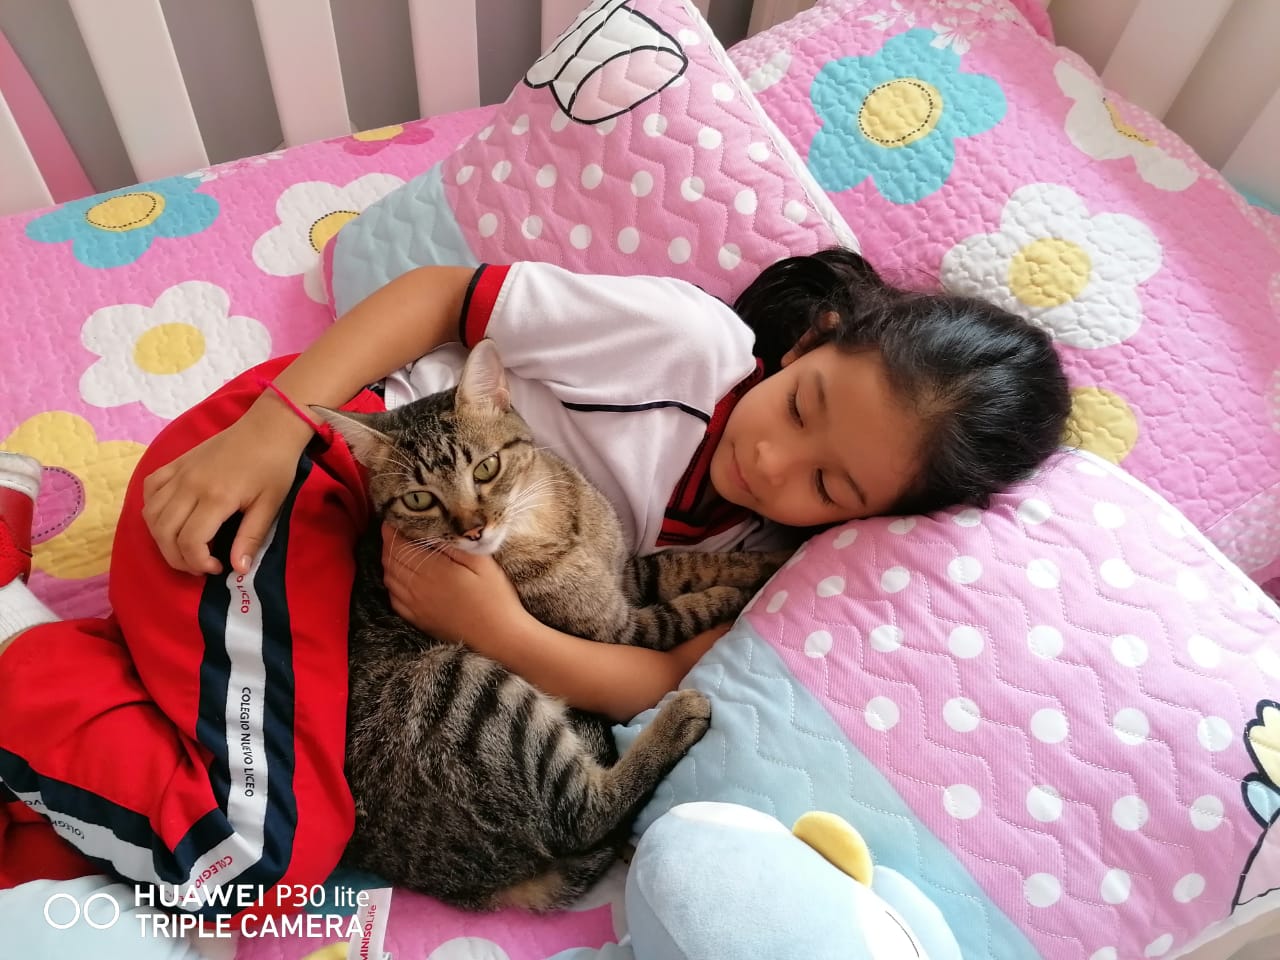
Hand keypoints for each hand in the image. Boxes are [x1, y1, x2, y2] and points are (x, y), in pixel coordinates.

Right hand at [142, 404, 310, 575]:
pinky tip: (170, 518)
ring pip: (151, 514)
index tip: (218, 568)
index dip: (198, 563)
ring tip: (185, 547)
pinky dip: (153, 509)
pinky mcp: (176, 462)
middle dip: (178, 558)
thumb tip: (239, 570)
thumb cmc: (275, 466)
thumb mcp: (271, 505)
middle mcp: (190, 485)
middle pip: (164, 532)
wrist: (268, 427)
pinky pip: (150, 489)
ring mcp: (179, 472)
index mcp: (216, 497)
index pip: (189, 542)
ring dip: (162, 539)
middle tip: (200, 565)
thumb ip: (251, 538)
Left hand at [381, 524, 527, 647]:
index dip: (392, 530)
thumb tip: (435, 529)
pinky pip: (393, 598)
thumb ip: (456, 544)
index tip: (395, 518)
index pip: (399, 546)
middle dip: (388, 542)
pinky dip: (392, 583)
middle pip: (390, 560)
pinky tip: (401, 578)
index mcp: (433, 571)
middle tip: (395, 530)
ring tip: (397, 550)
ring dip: (388, 562)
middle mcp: (418, 588)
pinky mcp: (417, 619)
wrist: (498, 637)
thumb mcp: (482, 563)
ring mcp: (415, 606)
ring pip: (388, 578)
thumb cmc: (495, 597)